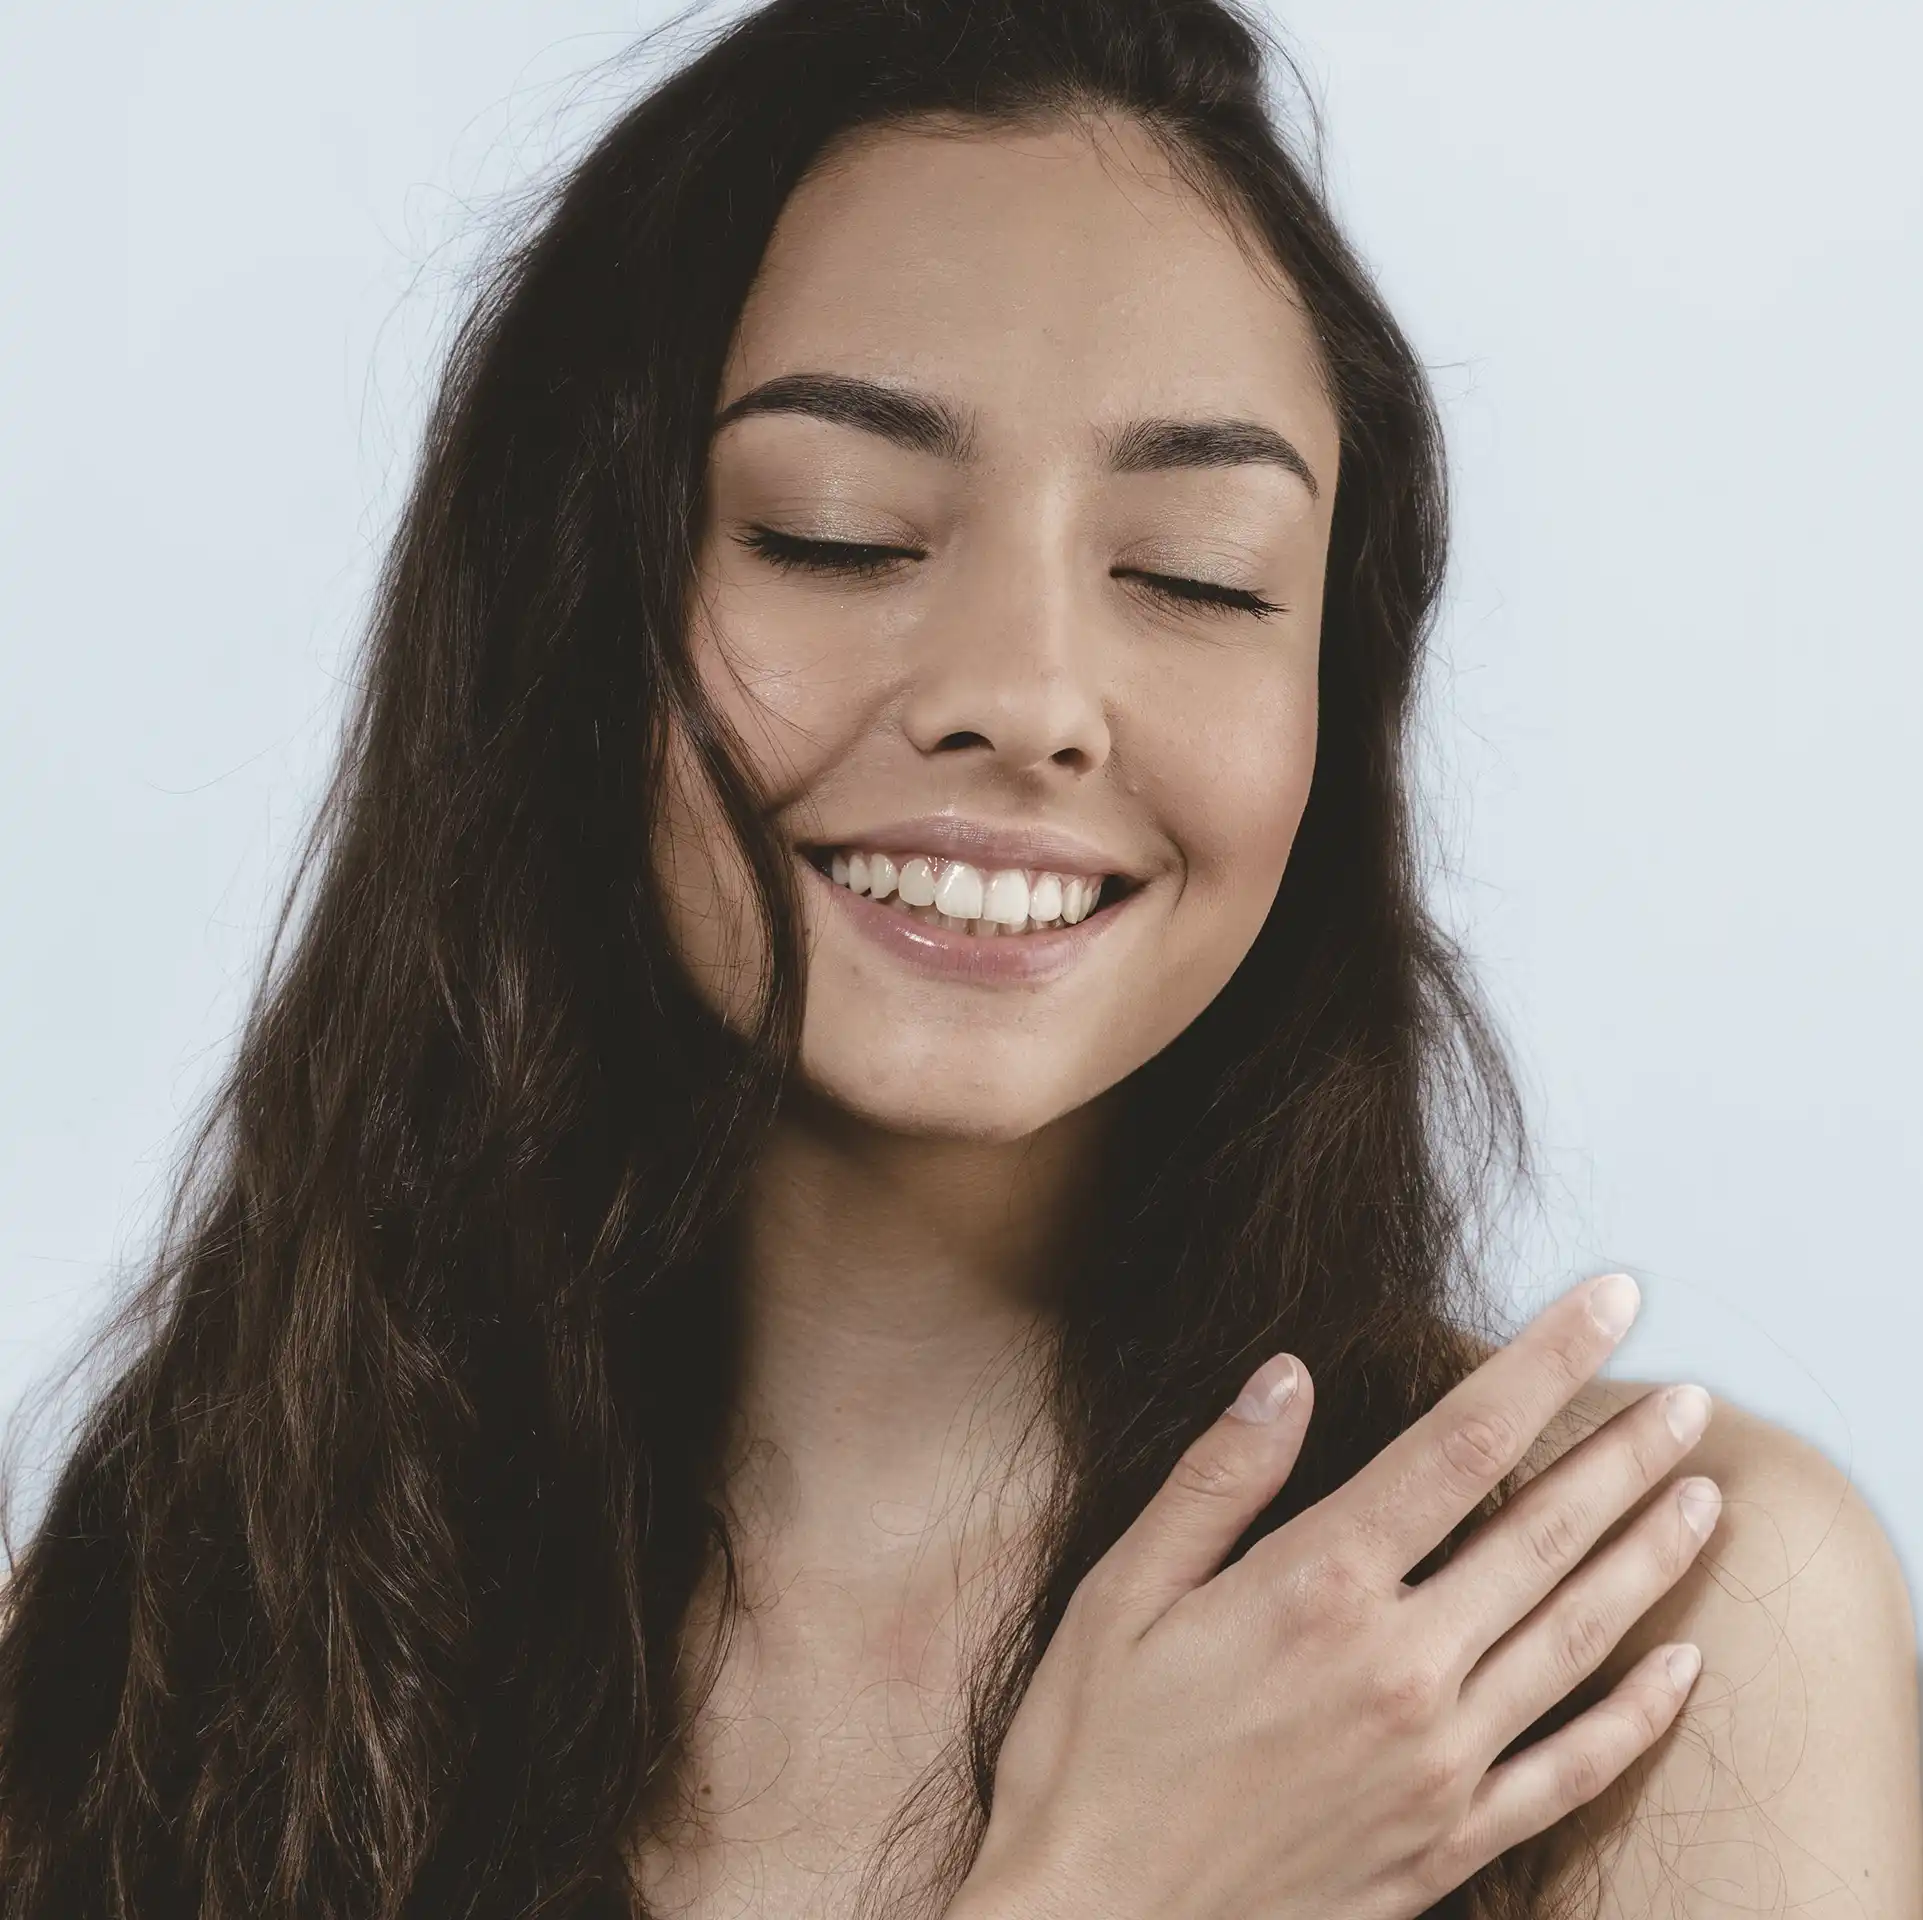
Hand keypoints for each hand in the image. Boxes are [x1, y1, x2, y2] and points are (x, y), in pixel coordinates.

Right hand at [948, 1274, 1719, 1919]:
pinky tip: (1682, 1668)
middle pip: (1543, 1534)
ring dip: (1650, 1560)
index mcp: (1318, 1588)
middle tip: (1686, 1393)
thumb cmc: (1092, 1755)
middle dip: (1625, 1453)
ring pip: (1578, 1639)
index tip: (1607, 1298)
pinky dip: (1638, 1718)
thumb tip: (1288, 1375)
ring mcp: (1437, 1762)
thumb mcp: (1121, 1592)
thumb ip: (1219, 1480)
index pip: (1460, 1445)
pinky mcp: (1448, 1843)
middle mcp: (1400, 1666)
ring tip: (1705, 1496)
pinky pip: (1571, 1772)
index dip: (1544, 1362)